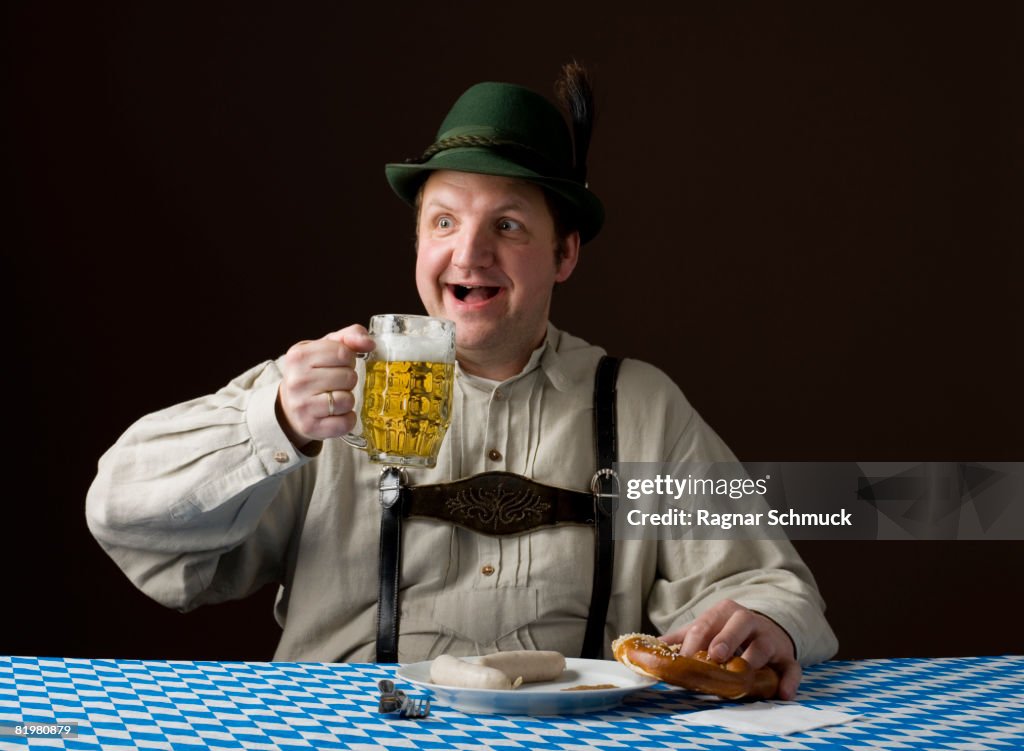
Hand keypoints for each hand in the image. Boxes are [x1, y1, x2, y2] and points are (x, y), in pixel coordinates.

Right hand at [276, 325, 374, 447]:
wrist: (288, 406)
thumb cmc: (312, 373)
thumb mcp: (324, 348)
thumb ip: (349, 337)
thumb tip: (370, 343)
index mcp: (299, 356)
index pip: (343, 352)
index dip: (349, 358)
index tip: (339, 364)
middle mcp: (297, 380)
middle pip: (348, 377)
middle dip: (348, 379)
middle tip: (336, 382)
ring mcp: (302, 405)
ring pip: (347, 400)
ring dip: (348, 399)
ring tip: (336, 397)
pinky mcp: (310, 426)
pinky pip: (345, 422)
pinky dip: (347, 418)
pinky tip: (338, 413)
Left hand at [661, 598, 800, 698]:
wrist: (765, 629)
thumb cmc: (727, 632)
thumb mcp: (705, 628)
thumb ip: (681, 638)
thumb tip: (651, 648)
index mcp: (724, 612)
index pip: (705, 625)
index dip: (693, 644)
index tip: (684, 660)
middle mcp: (748, 621)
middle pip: (738, 624)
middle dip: (726, 639)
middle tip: (715, 656)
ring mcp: (769, 638)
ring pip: (763, 646)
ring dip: (753, 661)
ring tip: (743, 675)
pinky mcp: (786, 657)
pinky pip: (791, 667)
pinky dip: (789, 680)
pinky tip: (782, 693)